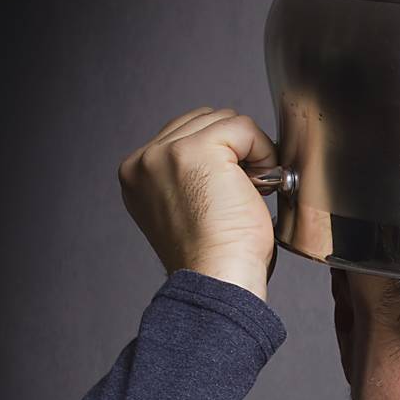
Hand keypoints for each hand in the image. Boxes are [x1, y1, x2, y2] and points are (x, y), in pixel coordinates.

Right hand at [118, 106, 279, 300]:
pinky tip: (258, 185)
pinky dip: (261, 151)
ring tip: (248, 190)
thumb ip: (188, 178)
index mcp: (137, 176)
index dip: (219, 157)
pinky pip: (242, 127)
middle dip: (232, 150)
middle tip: (243, 192)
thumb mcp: (187, 211)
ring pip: (222, 121)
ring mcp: (165, 152)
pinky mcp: (196, 150)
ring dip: (247, 151)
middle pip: (203, 121)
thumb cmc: (213, 260)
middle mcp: (144, 161)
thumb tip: (223, 159)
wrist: (217, 279)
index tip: (229, 192)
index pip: (184, 135)